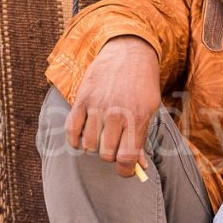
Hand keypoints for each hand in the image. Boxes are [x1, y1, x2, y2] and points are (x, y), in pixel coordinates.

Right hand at [66, 36, 160, 177]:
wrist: (128, 52)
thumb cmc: (142, 84)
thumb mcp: (150, 109)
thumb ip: (142, 138)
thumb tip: (139, 167)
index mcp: (136, 117)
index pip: (126, 157)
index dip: (126, 170)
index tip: (125, 170)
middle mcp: (115, 113)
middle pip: (106, 154)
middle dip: (111, 156)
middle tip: (115, 147)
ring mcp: (96, 106)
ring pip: (88, 145)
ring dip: (94, 147)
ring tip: (102, 138)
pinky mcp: (81, 99)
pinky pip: (72, 130)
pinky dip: (75, 140)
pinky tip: (83, 138)